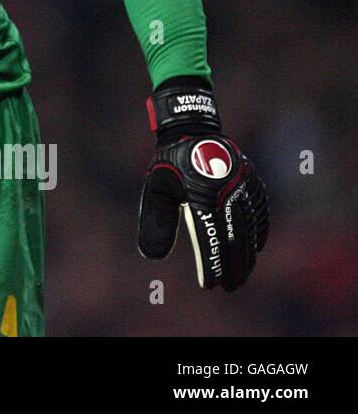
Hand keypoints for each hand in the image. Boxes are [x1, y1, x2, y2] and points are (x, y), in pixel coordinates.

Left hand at [137, 82, 269, 290]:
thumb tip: (153, 256)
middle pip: (235, 238)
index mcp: (201, 195)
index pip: (210, 239)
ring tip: (241, 274)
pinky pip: (259, 210)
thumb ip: (156, 222)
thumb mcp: (156, 189)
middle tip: (230, 287)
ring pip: (250, 227)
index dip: (211, 265)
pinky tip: (255, 247)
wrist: (191, 127)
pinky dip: (259, 231)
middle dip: (233, 266)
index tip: (210, 285)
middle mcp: (226, 192)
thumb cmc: (169, 161)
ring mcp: (243, 185)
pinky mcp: (253, 180)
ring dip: (247, 254)